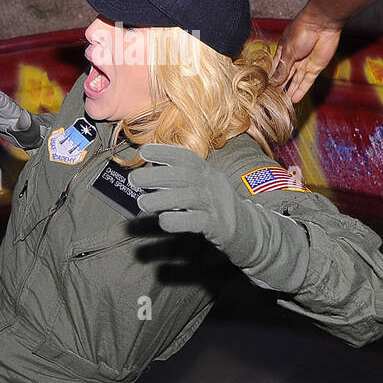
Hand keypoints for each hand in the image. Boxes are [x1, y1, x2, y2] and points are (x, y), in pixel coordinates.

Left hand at [129, 143, 308, 290]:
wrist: (248, 230)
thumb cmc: (215, 206)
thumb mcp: (203, 186)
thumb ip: (181, 180)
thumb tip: (147, 175)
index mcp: (208, 172)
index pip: (187, 157)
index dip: (165, 151)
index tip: (144, 151)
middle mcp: (213, 185)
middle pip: (185, 175)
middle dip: (156, 175)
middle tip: (134, 179)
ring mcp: (216, 205)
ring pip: (188, 197)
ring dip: (161, 199)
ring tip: (142, 204)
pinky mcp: (217, 226)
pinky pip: (195, 221)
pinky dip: (176, 220)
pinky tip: (163, 221)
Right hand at [271, 8, 341, 102]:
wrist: (323, 23)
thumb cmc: (302, 31)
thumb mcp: (288, 52)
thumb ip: (282, 69)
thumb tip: (273, 82)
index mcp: (283, 51)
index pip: (274, 69)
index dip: (270, 80)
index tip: (264, 91)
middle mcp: (293, 58)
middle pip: (285, 76)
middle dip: (280, 88)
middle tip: (273, 101)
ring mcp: (304, 63)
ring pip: (296, 81)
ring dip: (290, 91)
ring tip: (283, 104)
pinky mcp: (315, 67)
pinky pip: (307, 81)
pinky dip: (301, 90)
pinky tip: (295, 99)